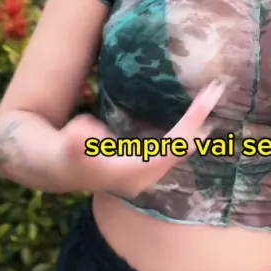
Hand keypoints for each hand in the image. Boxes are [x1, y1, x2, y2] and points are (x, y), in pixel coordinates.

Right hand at [57, 80, 224, 196]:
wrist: (55, 171)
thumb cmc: (62, 155)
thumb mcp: (64, 146)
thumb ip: (75, 141)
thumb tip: (85, 132)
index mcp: (128, 172)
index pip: (168, 149)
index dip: (187, 127)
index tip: (204, 100)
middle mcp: (142, 178)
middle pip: (179, 151)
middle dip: (198, 122)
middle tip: (215, 92)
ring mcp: (144, 175)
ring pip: (178, 152)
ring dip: (194, 127)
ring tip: (210, 100)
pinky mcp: (143, 168)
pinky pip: (172, 149)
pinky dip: (185, 133)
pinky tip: (195, 120)